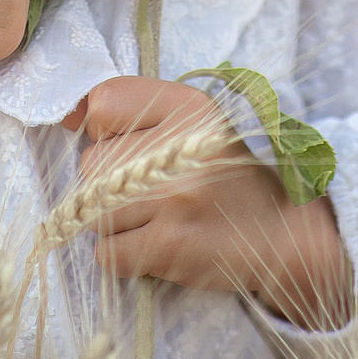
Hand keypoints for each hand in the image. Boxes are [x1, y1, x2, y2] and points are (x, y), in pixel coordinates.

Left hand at [65, 77, 353, 332]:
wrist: (288, 237)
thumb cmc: (233, 177)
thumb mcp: (199, 122)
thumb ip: (140, 109)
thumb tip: (69, 118)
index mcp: (189, 106)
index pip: (103, 102)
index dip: (104, 131)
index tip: (128, 149)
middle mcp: (180, 146)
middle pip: (91, 164)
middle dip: (109, 185)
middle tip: (150, 195)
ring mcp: (173, 198)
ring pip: (94, 211)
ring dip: (116, 224)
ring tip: (155, 222)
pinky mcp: (170, 245)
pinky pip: (107, 254)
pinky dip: (123, 256)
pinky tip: (155, 247)